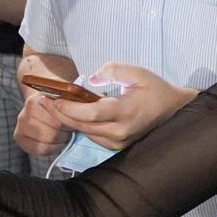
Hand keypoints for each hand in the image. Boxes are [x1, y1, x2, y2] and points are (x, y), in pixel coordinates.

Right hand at [14, 92, 71, 155]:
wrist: (42, 96)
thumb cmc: (57, 97)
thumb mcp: (65, 94)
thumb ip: (72, 101)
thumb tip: (86, 106)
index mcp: (34, 101)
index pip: (55, 120)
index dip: (70, 122)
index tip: (75, 120)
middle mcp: (24, 114)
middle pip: (51, 134)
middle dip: (65, 133)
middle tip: (70, 128)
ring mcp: (20, 127)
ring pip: (46, 143)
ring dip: (59, 141)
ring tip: (64, 133)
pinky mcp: (19, 137)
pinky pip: (39, 150)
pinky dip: (52, 148)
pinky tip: (57, 141)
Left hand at [45, 62, 195, 149]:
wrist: (172, 110)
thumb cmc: (155, 89)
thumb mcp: (137, 72)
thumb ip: (112, 70)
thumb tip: (89, 79)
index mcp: (126, 112)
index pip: (91, 112)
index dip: (69, 107)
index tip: (53, 98)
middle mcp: (121, 132)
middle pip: (83, 125)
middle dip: (61, 113)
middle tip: (43, 101)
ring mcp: (119, 142)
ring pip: (85, 133)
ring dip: (68, 120)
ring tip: (53, 106)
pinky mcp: (117, 146)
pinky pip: (92, 137)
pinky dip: (79, 125)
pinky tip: (70, 114)